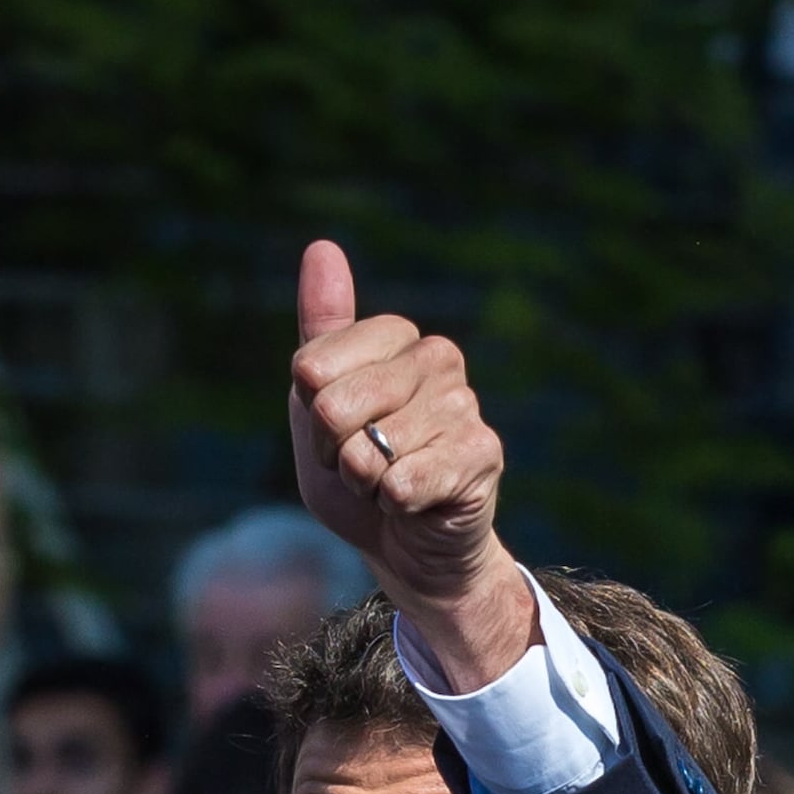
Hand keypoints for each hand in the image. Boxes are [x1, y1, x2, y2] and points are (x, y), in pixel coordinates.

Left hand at [287, 241, 528, 686]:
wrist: (406, 547)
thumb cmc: (359, 472)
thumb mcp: (319, 402)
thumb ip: (320, 329)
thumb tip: (322, 246)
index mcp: (396, 337)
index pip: (312, 367)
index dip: (311, 416)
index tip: (335, 433)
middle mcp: (437, 358)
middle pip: (333, 407)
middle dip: (334, 454)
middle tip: (362, 465)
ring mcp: (464, 403)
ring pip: (367, 451)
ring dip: (365, 485)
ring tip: (389, 484)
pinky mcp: (482, 453)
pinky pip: (403, 481)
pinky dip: (394, 504)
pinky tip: (415, 502)